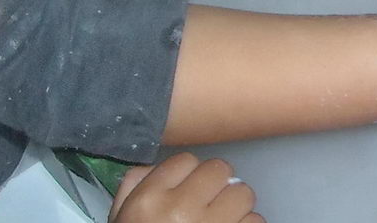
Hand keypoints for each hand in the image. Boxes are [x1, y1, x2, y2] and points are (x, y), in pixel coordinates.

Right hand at [109, 154, 261, 222]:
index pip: (185, 160)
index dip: (188, 174)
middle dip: (216, 185)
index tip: (187, 189)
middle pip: (220, 169)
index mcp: (150, 200)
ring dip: (235, 206)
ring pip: (243, 193)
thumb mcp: (121, 218)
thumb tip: (160, 167)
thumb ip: (135, 187)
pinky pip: (255, 221)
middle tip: (209, 202)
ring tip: (221, 220)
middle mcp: (181, 209)